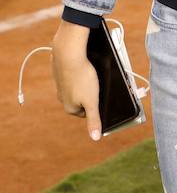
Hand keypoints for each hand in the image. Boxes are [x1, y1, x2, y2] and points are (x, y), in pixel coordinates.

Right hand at [52, 20, 101, 140]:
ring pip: (77, 86)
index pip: (86, 112)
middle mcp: (62, 98)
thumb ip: (94, 119)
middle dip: (91, 93)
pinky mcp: (59, 71)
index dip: (96, 105)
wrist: (68, 53)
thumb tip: (95, 138)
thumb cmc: (82, 78)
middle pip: (81, 99)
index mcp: (69, 108)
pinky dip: (79, 71)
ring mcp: (59, 84)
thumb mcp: (92, 101)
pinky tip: (85, 66)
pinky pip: (72, 74)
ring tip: (93, 74)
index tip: (101, 97)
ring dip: (85, 82)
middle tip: (98, 84)